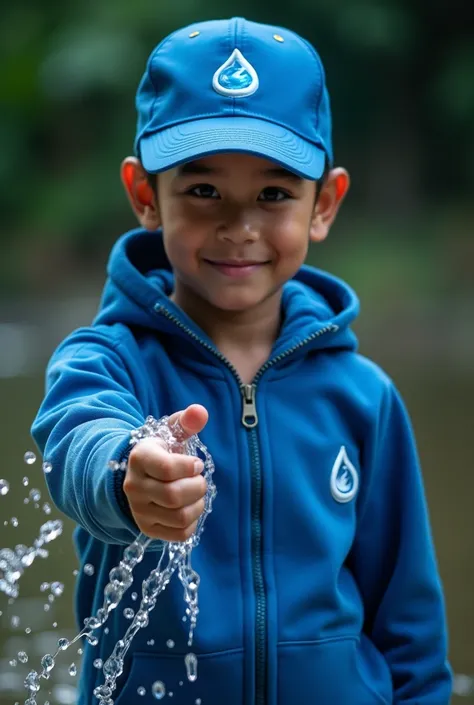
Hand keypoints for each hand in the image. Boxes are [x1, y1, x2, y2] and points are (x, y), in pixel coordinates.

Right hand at [124, 404, 208, 541]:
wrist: (141, 476)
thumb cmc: (163, 452)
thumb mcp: (171, 433)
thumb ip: (186, 421)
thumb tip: (201, 411)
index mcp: (140, 459)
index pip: (168, 469)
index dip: (190, 467)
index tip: (196, 463)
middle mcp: (134, 487)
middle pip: (174, 496)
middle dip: (197, 487)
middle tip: (199, 479)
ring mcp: (139, 511)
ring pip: (179, 517)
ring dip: (198, 505)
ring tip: (197, 494)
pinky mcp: (148, 529)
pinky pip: (179, 534)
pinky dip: (192, 522)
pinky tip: (189, 508)